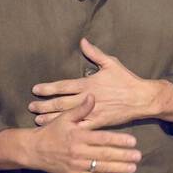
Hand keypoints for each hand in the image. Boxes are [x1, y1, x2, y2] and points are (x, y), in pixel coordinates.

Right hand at [21, 95, 141, 172]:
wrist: (33, 150)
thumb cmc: (51, 132)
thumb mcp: (64, 118)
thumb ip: (80, 109)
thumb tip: (92, 96)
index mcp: (78, 136)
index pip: (102, 138)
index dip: (118, 140)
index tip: (132, 141)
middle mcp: (78, 151)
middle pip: (104, 155)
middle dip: (123, 156)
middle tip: (138, 156)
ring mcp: (76, 164)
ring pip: (101, 167)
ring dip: (118, 168)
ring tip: (133, 168)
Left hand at [30, 37, 154, 127]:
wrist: (142, 98)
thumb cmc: (127, 80)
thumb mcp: (111, 63)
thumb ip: (95, 53)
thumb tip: (83, 41)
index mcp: (88, 83)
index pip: (63, 86)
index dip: (48, 88)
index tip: (35, 90)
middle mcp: (87, 98)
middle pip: (61, 102)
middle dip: (44, 105)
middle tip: (31, 106)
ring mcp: (92, 112)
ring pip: (67, 116)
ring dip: (51, 118)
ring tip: (37, 120)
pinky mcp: (99, 122)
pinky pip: (81, 127)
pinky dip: (69, 129)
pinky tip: (59, 131)